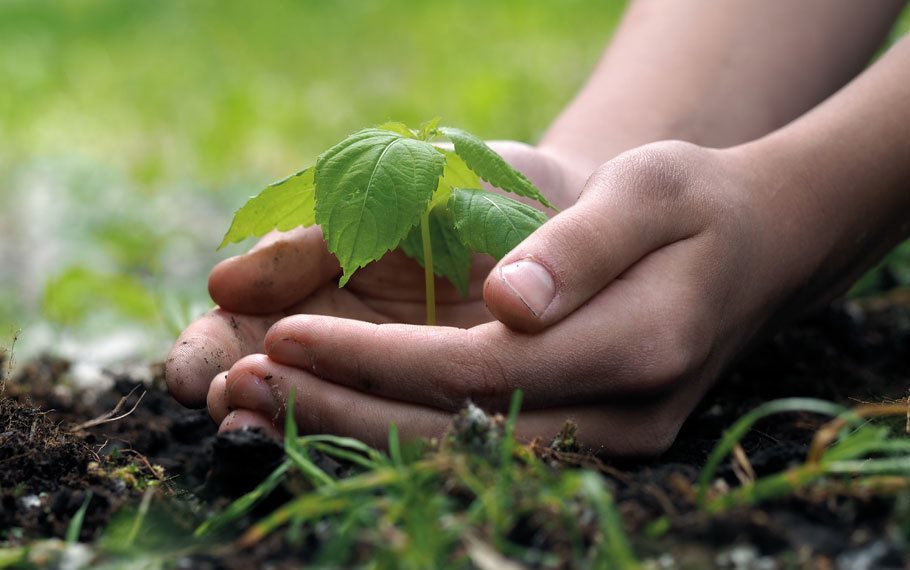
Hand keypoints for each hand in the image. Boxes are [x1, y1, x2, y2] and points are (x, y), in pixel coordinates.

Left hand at [176, 139, 819, 454]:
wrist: (754, 250)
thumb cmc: (694, 207)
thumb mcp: (649, 192)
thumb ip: (582, 246)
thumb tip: (508, 302)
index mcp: (638, 347)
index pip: (481, 372)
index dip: (377, 362)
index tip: (285, 339)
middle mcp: (624, 417)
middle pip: (461, 436)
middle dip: (344, 415)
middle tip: (244, 391)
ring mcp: (611, 440)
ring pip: (465, 459)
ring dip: (358, 436)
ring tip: (264, 409)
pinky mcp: (591, 439)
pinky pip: (482, 452)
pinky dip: (401, 435)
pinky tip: (335, 415)